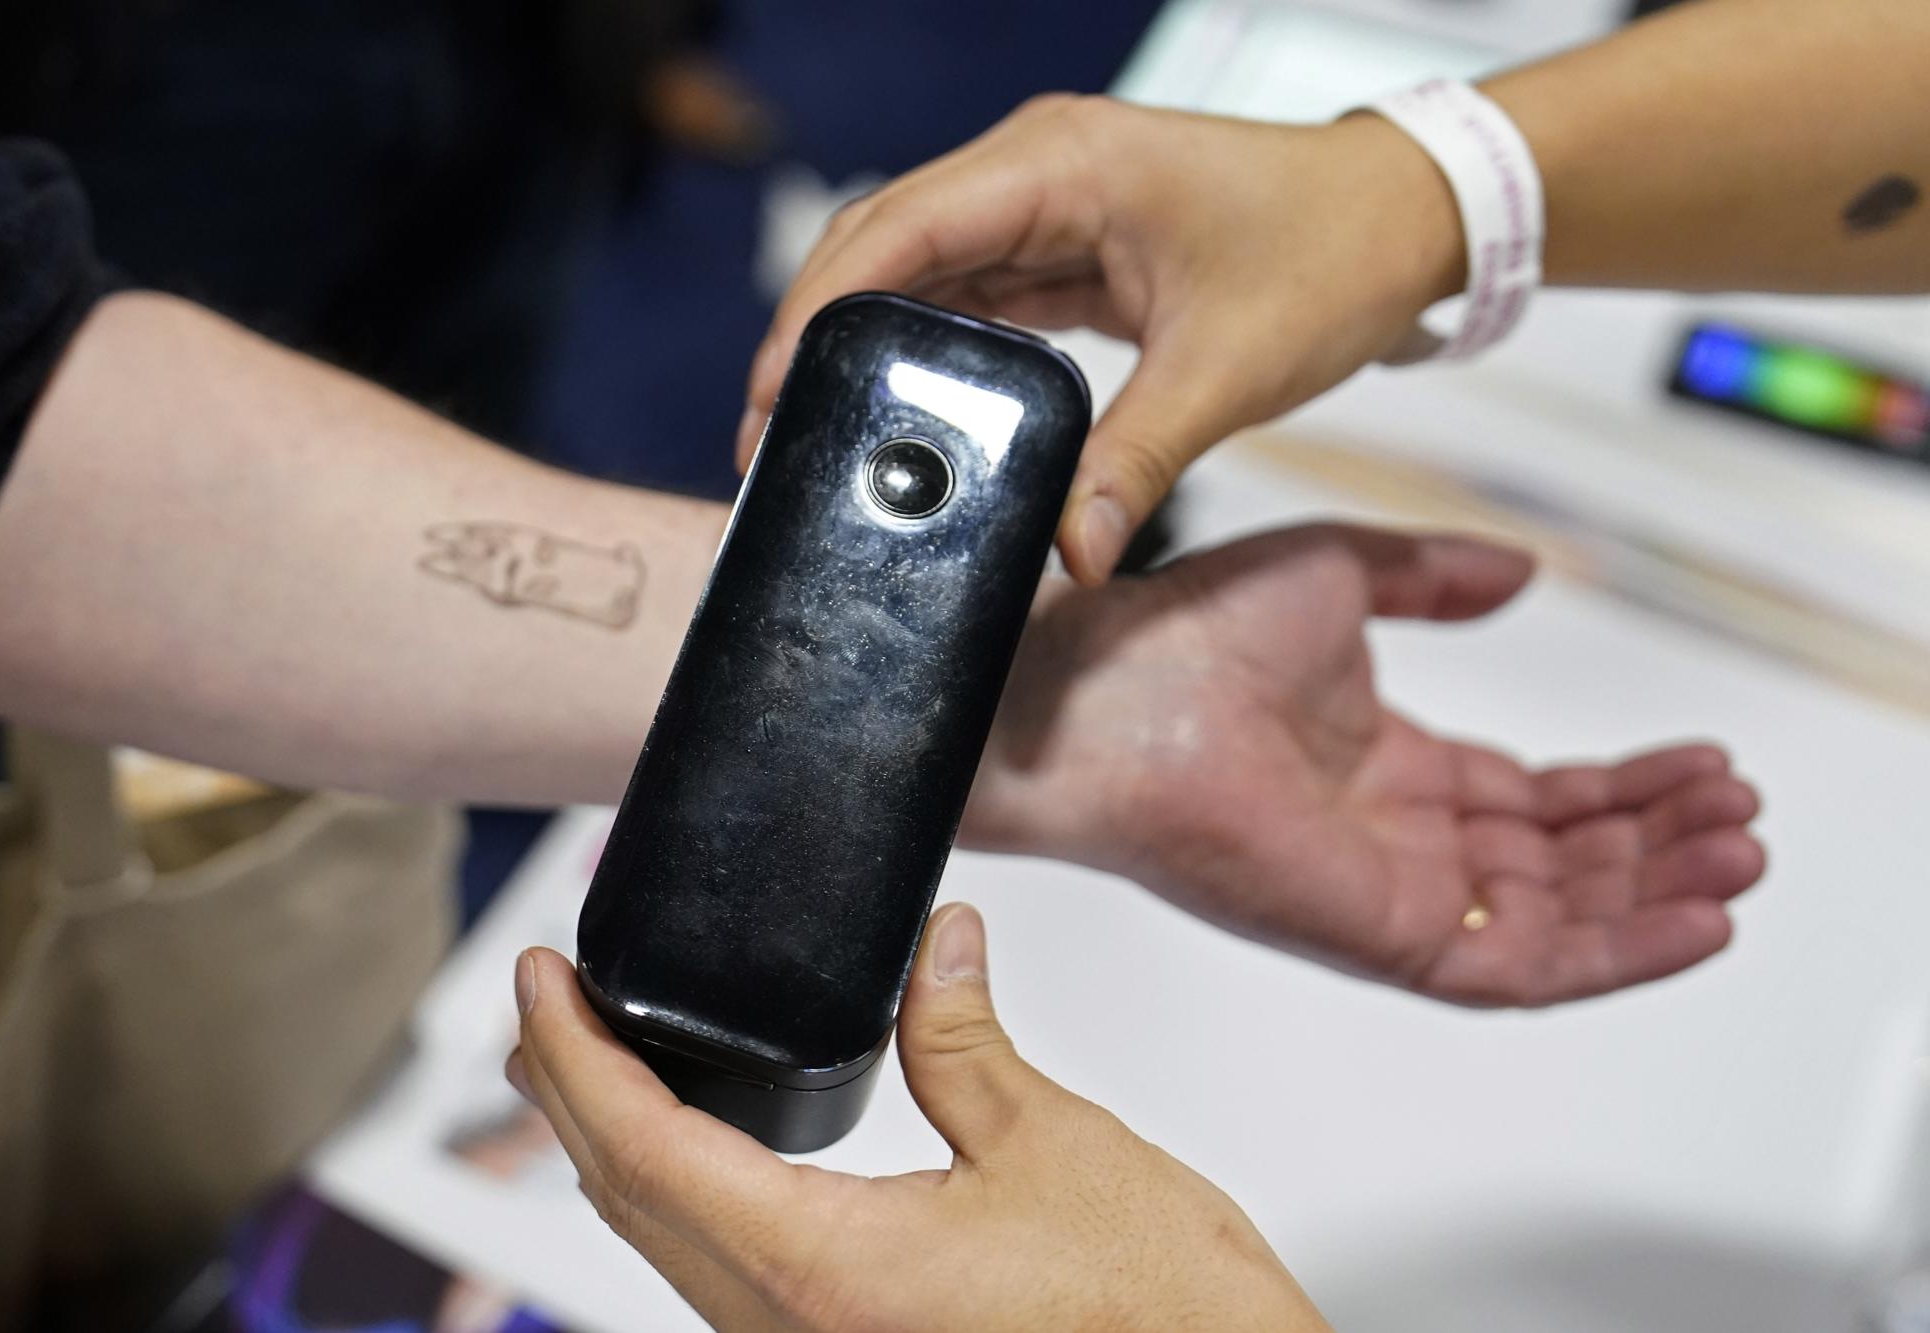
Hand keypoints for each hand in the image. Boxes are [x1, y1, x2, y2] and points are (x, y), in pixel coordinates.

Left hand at [510, 906, 1331, 1332]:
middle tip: (549, 1003)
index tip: (541, 978)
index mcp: (821, 1272)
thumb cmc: (1161, 1318)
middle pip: (628, 1202)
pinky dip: (685, 1200)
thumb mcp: (1053, 1150)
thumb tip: (937, 944)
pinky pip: (723, 1281)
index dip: (572, 1052)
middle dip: (571, 1095)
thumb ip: (964, 1038)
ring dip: (620, 1151)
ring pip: (667, 1250)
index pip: (641, 1145)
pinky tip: (707, 1158)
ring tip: (607, 1063)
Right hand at [739, 96, 1463, 582]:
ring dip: (860, 341)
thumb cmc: (1332, 253)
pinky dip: (921, 346)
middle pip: (881, 242)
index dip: (818, 310)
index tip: (767, 391)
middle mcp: (1037, 168)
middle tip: (763, 433)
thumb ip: (1139, 463)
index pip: (900, 229)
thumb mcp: (1228, 369)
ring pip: (913, 267)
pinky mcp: (1060, 241)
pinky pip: (965, 290)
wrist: (1403, 217)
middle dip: (814, 333)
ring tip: (808, 430)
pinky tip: (895, 409)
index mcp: (1063, 164)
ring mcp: (1044, 202)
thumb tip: (1072, 557)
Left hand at [966, 523, 1765, 1006]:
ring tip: (1736, 853)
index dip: (1618, 786)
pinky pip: (1517, 970)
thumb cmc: (1180, 630)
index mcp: (1379, 766)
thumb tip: (1524, 572)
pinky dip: (1611, 953)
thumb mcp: (1339, 576)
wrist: (1098, 691)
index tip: (1698, 759)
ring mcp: (1388, 894)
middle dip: (1653, 839)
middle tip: (1736, 811)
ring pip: (1552, 920)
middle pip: (1555, 862)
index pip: (1526, 798)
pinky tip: (1692, 919)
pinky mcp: (1380, 935)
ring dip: (1652, 892)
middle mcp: (1389, 838)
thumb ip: (1434, 576)